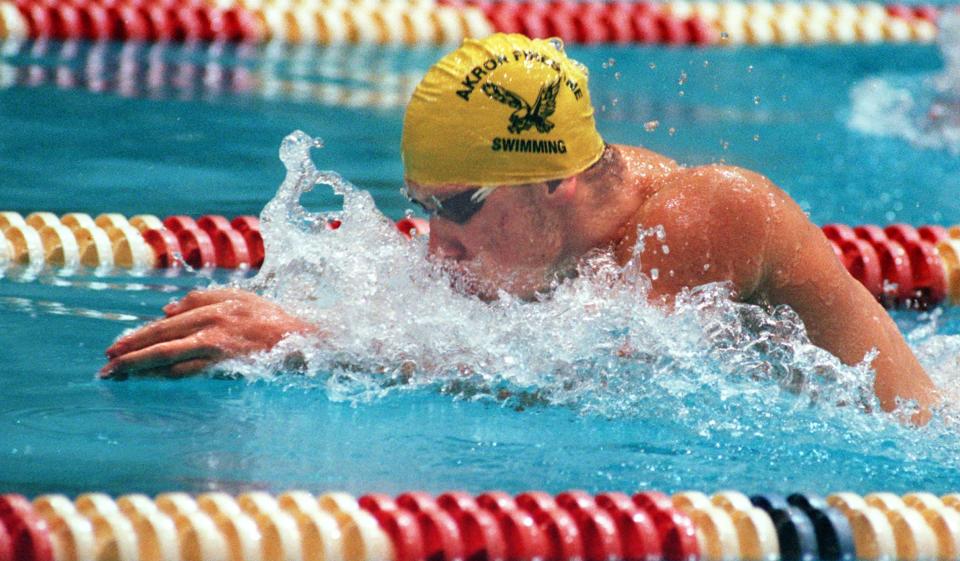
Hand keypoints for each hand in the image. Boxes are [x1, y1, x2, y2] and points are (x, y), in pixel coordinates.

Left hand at [100, 288, 316, 378]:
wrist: (301, 340)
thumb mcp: (238, 297)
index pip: (166, 324)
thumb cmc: (271, 319)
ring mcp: (217, 348)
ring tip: (118, 376)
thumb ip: (203, 298)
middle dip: (129, 353)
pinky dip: (164, 377)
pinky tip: (149, 382)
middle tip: (106, 365)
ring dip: (140, 368)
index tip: (115, 347)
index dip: (137, 336)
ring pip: (168, 358)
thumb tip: (168, 311)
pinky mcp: (225, 366)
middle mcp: (211, 326)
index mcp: (213, 308)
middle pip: (160, 340)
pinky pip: (188, 373)